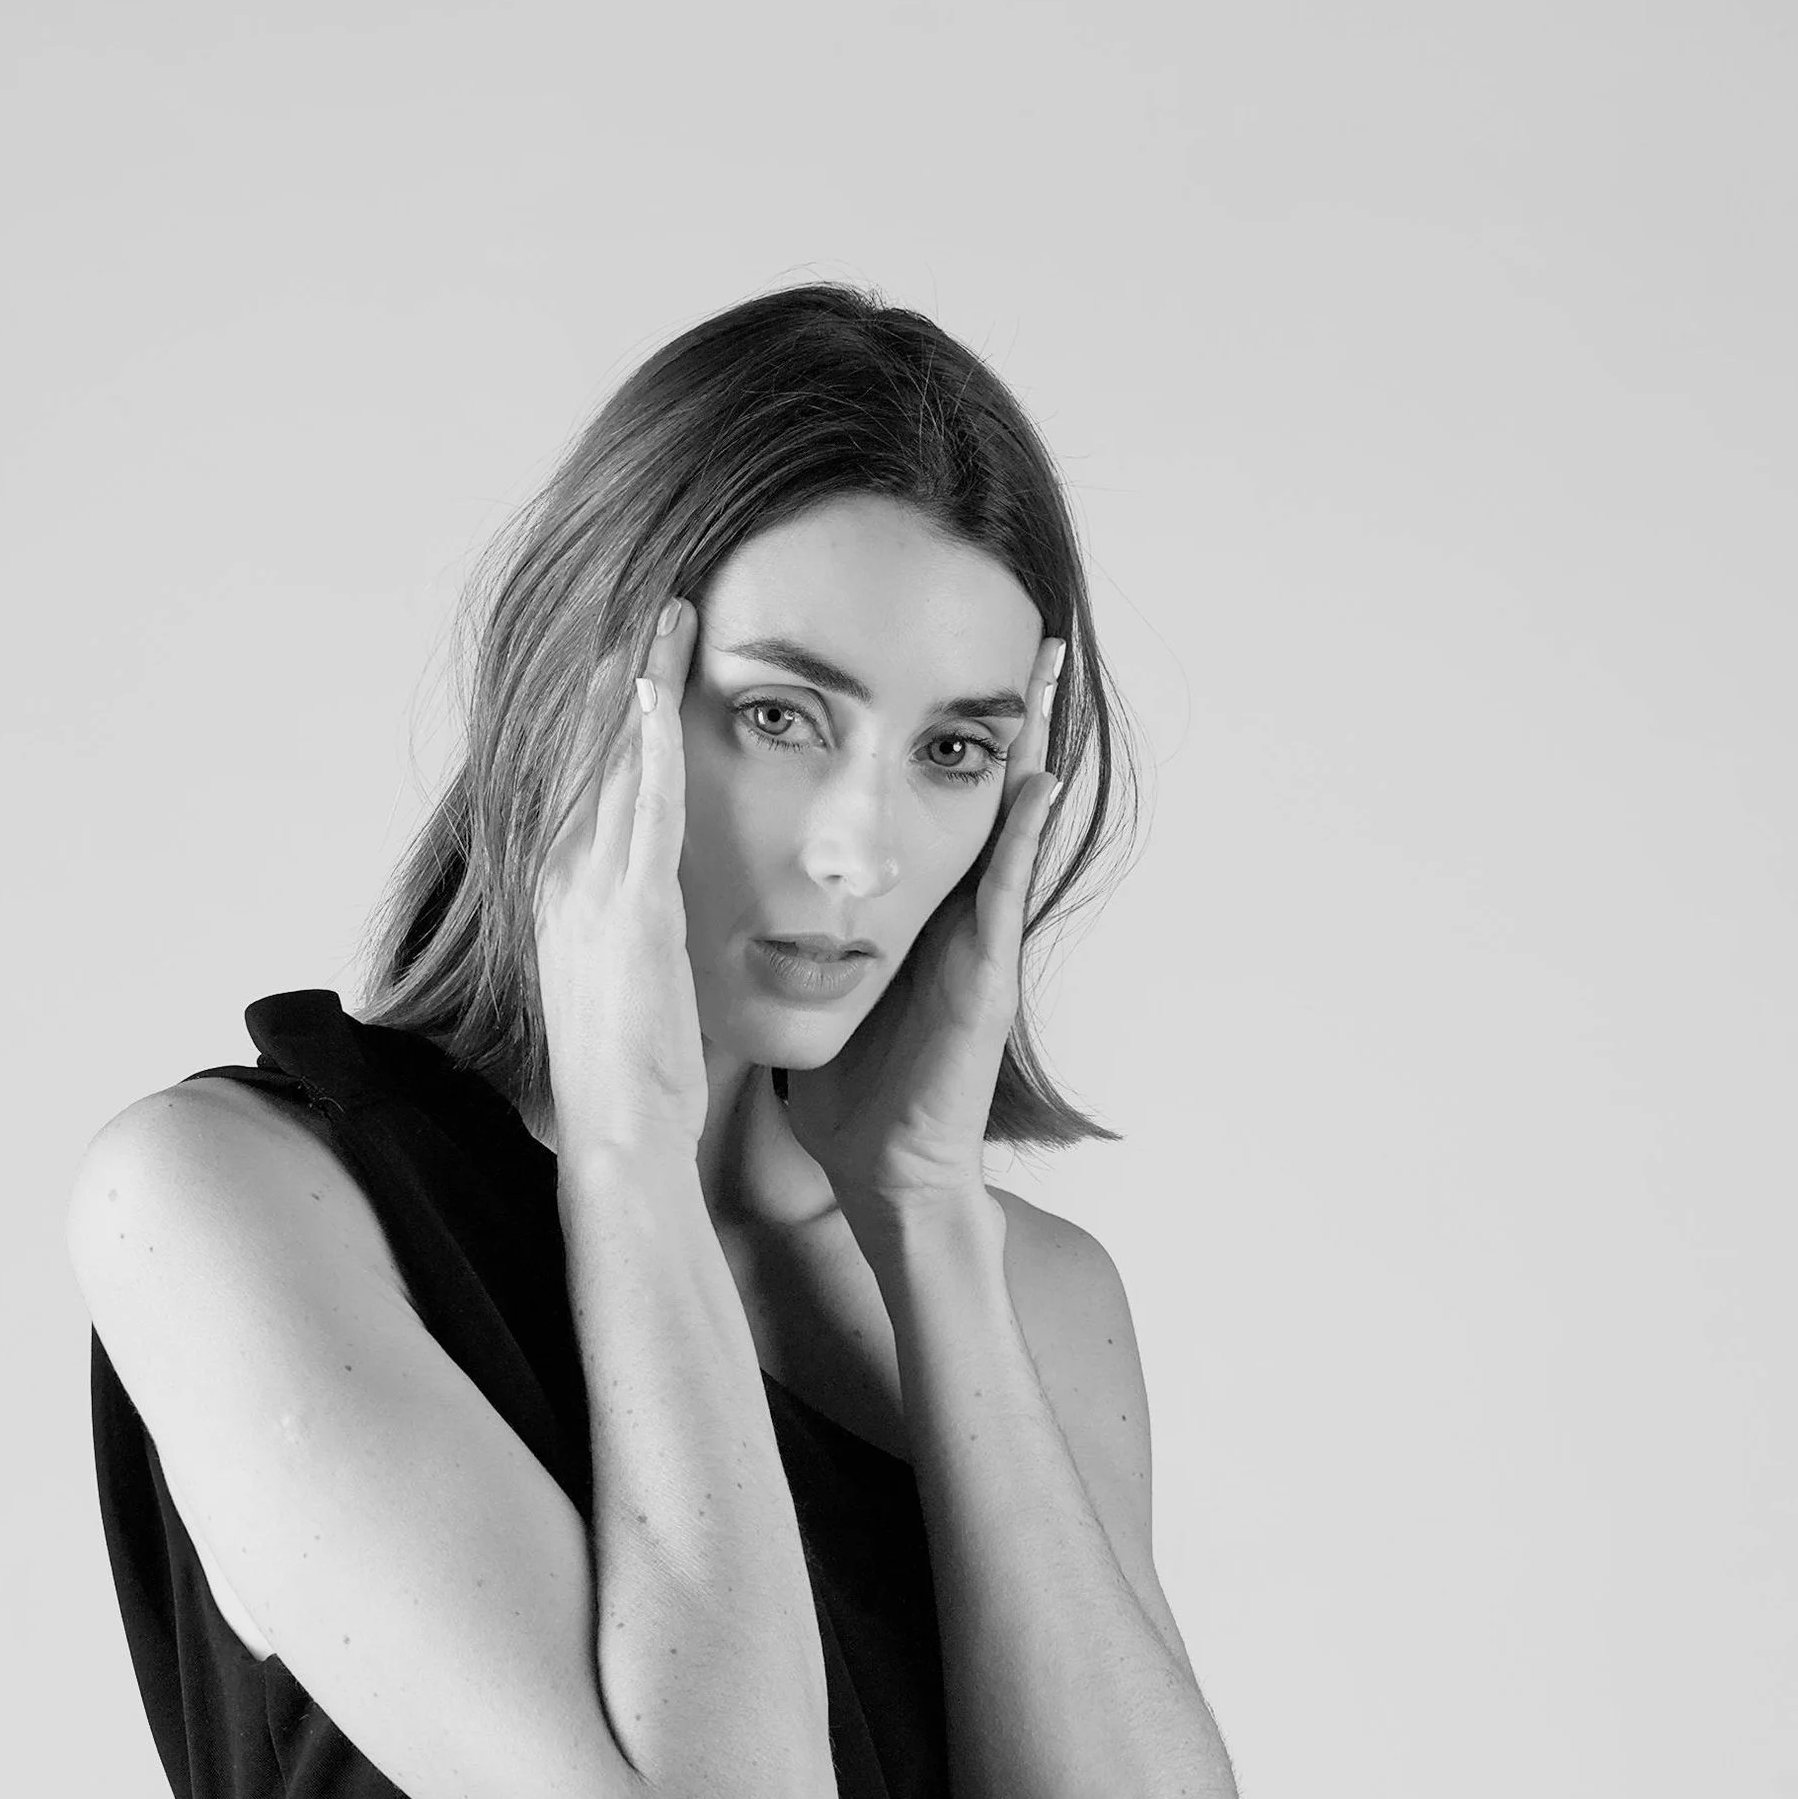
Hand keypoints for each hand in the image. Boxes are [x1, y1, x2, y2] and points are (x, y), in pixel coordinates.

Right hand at [532, 603, 706, 1161]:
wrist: (619, 1136)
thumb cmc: (626, 1083)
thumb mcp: (619, 994)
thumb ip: (625, 945)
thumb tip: (637, 928)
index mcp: (561, 905)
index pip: (578, 792)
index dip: (598, 723)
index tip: (620, 665)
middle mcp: (566, 888)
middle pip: (590, 759)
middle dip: (617, 681)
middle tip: (643, 610)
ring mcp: (595, 897)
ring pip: (617, 766)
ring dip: (640, 688)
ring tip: (666, 619)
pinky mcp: (636, 913)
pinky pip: (645, 811)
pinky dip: (647, 747)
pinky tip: (657, 693)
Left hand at [786, 636, 1065, 1220]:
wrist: (883, 1168)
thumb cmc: (854, 1090)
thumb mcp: (823, 989)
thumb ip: (803, 941)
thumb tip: (745, 897)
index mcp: (918, 911)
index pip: (929, 803)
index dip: (934, 733)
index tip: (932, 654)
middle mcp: (958, 912)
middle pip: (983, 790)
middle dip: (1009, 714)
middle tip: (1034, 630)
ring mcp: (982, 938)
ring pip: (1013, 821)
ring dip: (1035, 744)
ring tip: (1051, 668)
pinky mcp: (990, 971)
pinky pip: (1010, 888)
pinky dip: (1027, 832)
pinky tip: (1038, 777)